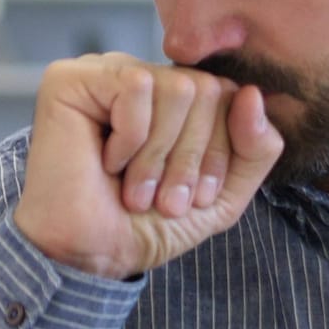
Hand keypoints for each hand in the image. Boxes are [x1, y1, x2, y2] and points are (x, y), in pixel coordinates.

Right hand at [12, 53, 284, 279]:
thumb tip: (253, 94)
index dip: (220, 152)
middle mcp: (144, 79)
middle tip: (163, 199)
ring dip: (160, 154)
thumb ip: (257, 148)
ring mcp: (107, 73)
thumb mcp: (224, 195)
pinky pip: (136, 87)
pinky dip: (130, 138)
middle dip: (191, 157)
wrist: (92, 255)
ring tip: (136, 189)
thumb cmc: (147, 225)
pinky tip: (106, 161)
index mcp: (176, 100)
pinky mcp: (72, 78)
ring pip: (178, 87)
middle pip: (207, 90)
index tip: (194, 198)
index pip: (229, 96)